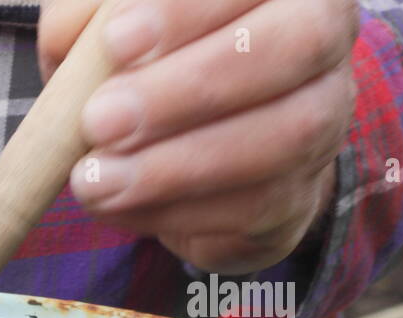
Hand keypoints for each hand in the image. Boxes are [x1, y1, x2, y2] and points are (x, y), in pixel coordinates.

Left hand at [40, 0, 358, 273]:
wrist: (168, 141)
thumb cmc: (137, 58)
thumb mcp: (102, 21)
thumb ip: (89, 13)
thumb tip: (78, 36)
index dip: (187, 11)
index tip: (116, 42)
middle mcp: (324, 35)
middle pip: (297, 46)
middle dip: (191, 88)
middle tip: (100, 120)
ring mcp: (325, 117)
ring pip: (285, 136)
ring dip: (177, 166)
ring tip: (95, 180)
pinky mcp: (300, 193)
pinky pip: (258, 207)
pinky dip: (178, 212)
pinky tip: (119, 206)